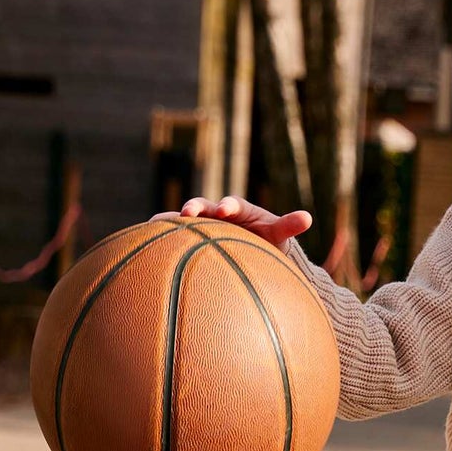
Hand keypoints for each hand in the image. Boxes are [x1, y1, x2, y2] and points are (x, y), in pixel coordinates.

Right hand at [149, 196, 312, 251]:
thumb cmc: (266, 240)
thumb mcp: (278, 234)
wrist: (252, 247)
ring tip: (156, 222)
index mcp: (238, 209)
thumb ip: (289, 225)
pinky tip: (143, 240)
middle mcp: (216, 212)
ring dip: (171, 220)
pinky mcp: (191, 237)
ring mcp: (202, 224)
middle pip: (204, 206)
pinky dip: (160, 235)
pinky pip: (174, 234)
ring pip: (184, 218)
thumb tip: (308, 217)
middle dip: (196, 207)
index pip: (233, 204)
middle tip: (189, 212)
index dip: (229, 205)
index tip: (226, 210)